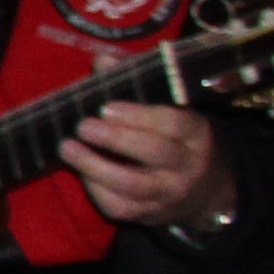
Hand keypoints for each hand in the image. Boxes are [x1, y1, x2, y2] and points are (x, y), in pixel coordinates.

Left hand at [66, 99, 230, 234]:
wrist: (206, 192)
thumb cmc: (176, 139)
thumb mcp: (170, 110)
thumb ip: (134, 83)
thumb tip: (101, 58)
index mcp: (196, 134)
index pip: (173, 124)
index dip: (139, 116)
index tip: (106, 108)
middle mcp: (187, 166)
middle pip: (154, 153)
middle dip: (115, 139)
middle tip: (83, 126)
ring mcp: (168, 194)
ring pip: (132, 185)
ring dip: (95, 167)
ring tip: (67, 148)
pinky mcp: (149, 215)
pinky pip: (119, 206)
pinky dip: (96, 189)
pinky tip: (81, 172)